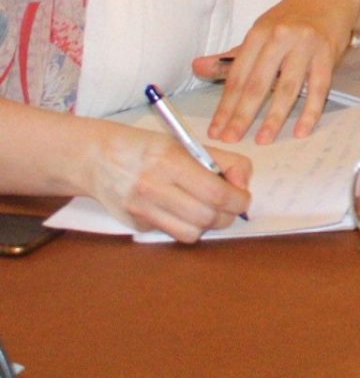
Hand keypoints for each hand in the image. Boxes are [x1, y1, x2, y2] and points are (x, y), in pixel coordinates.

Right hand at [84, 120, 251, 243]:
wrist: (97, 158)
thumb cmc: (148, 148)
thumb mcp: (185, 143)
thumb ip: (220, 160)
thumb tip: (242, 184)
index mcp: (170, 162)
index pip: (216, 193)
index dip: (238, 199)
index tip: (244, 196)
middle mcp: (153, 188)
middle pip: (207, 218)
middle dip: (228, 215)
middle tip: (231, 206)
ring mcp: (141, 211)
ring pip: (191, 234)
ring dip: (207, 225)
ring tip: (207, 209)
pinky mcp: (134, 226)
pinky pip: (171, 233)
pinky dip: (183, 225)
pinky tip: (178, 209)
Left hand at [198, 0, 359, 144]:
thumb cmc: (293, 17)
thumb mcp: (260, 31)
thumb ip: (231, 56)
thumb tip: (197, 67)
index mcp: (259, 33)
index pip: (237, 76)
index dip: (225, 106)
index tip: (217, 129)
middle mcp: (280, 37)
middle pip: (258, 82)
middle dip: (243, 114)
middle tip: (232, 138)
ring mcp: (306, 45)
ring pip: (288, 87)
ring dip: (275, 116)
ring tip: (264, 139)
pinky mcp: (328, 53)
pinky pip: (319, 87)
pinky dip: (310, 111)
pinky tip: (301, 129)